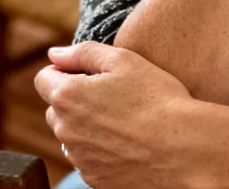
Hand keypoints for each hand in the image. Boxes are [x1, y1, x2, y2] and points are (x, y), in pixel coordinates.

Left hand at [35, 42, 204, 188]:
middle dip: (75, 100)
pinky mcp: (95, 180)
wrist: (184, 150)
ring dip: (86, 127)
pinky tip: (128, 143)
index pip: (43, 79)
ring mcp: (79, 159)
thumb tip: (54, 54)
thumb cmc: (157, 100)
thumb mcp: (123, 60)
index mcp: (67, 97)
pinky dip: (101, 151)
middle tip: (112, 97)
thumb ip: (82, 53)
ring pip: (72, 137)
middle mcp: (65, 131)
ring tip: (124, 122)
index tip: (87, 74)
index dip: (63, 71)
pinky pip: (88, 160)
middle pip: (56, 109)